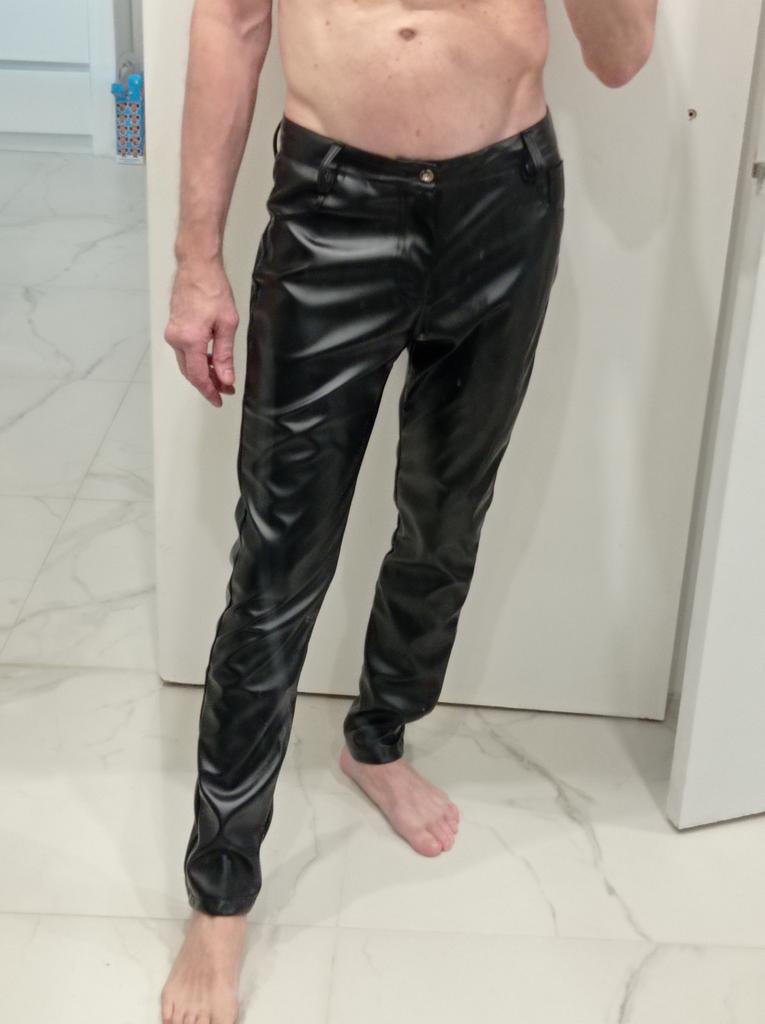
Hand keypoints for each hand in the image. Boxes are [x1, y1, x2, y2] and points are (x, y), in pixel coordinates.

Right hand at [164, 257, 239, 406]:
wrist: (197, 266)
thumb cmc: (213, 289)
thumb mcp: (227, 325)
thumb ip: (225, 355)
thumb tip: (225, 378)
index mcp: (190, 340)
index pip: (198, 376)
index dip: (209, 391)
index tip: (219, 400)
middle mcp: (176, 339)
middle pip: (190, 372)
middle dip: (208, 384)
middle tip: (225, 390)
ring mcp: (172, 333)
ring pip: (187, 363)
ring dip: (203, 372)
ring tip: (221, 376)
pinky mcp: (173, 327)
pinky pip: (184, 352)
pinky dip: (197, 360)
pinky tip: (210, 360)